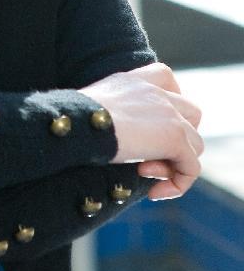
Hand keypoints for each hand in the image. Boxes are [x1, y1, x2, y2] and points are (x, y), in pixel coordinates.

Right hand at [81, 62, 202, 198]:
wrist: (81, 123)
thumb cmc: (76, 120)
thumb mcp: (95, 105)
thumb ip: (115, 111)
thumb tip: (120, 133)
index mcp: (135, 79)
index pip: (166, 78)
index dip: (170, 103)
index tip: (154, 125)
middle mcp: (157, 91)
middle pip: (191, 113)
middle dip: (179, 138)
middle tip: (151, 157)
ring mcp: (171, 114)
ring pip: (195, 144)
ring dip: (173, 165)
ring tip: (143, 173)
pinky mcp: (175, 138)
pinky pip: (191, 168)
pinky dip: (177, 184)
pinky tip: (152, 192)